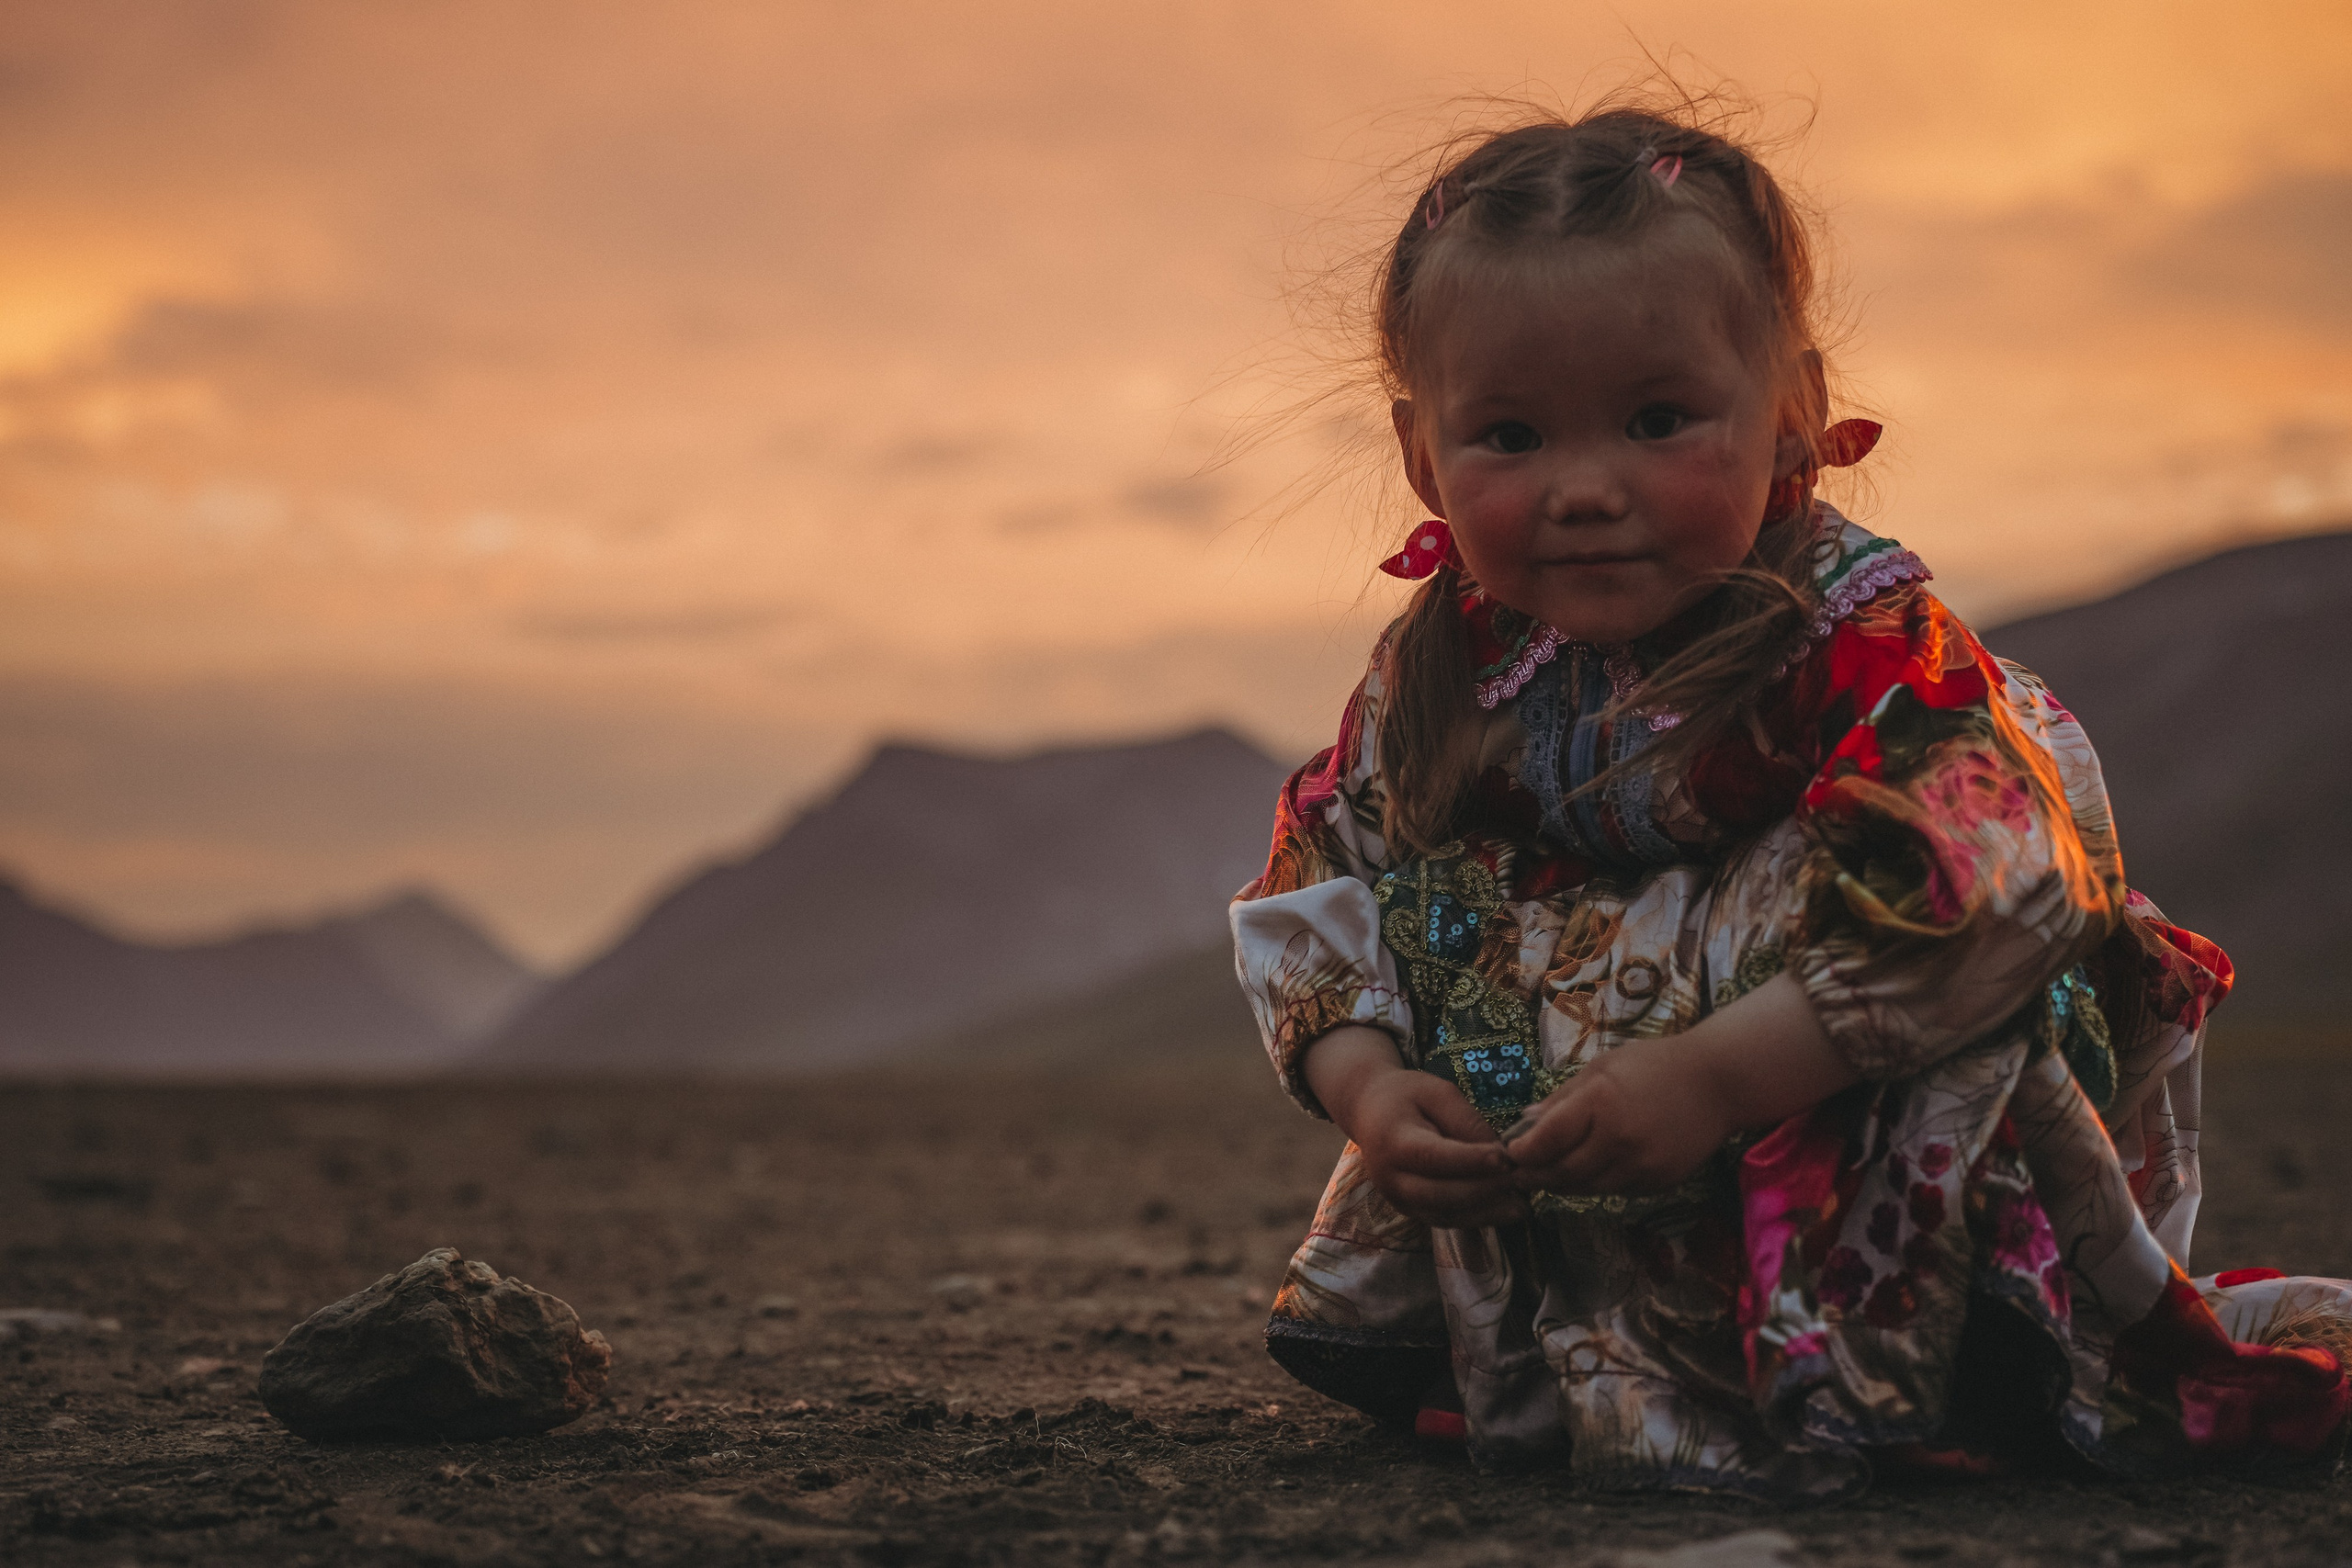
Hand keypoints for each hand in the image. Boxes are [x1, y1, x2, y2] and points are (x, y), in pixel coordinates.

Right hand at [1301, 1026, 1526, 1227]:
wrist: (1370, 1112)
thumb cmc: (1406, 1095)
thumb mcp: (1437, 1092)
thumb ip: (1466, 1122)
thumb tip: (1500, 1154)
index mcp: (1393, 1140)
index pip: (1435, 1156)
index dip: (1471, 1161)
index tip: (1507, 1160)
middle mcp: (1390, 1177)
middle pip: (1441, 1193)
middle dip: (1485, 1191)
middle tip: (1522, 1184)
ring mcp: (1398, 1199)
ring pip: (1446, 1214)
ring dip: (1486, 1213)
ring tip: (1521, 1205)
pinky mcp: (1410, 1211)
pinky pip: (1446, 1220)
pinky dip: (1477, 1219)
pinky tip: (1504, 1211)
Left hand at [1502, 1037, 1734, 1197]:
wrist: (1719, 1083)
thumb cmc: (1656, 1065)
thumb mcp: (1603, 1068)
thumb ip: (1562, 1098)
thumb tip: (1524, 1123)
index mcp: (1600, 1103)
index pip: (1546, 1141)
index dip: (1522, 1153)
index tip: (1510, 1153)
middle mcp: (1619, 1141)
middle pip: (1562, 1173)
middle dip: (1536, 1176)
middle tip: (1520, 1174)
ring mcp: (1641, 1166)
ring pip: (1587, 1188)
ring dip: (1563, 1184)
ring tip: (1548, 1175)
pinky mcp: (1658, 1183)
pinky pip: (1615, 1189)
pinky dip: (1596, 1182)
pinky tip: (1590, 1170)